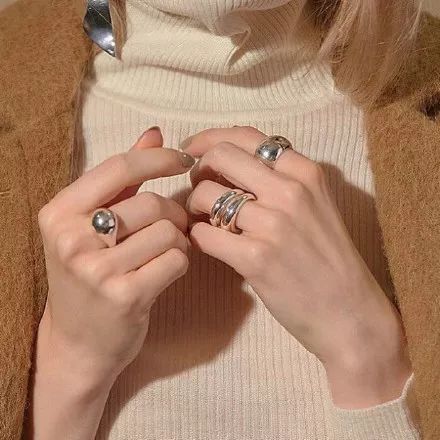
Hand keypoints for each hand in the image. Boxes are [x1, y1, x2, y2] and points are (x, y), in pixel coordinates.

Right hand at [30, 128, 194, 438]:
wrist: (79, 341)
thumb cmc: (90, 273)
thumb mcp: (93, 223)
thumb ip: (123, 178)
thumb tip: (154, 134)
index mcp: (60, 212)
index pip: (119, 167)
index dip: (160, 159)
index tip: (184, 160)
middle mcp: (71, 238)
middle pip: (151, 203)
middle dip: (174, 214)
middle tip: (173, 227)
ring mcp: (96, 270)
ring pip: (168, 232)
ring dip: (178, 240)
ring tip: (167, 250)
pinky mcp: (124, 296)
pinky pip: (175, 260)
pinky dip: (180, 262)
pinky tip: (166, 271)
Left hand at [184, 126, 411, 407]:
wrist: (349, 313)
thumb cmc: (328, 259)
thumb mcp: (316, 205)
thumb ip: (280, 180)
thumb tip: (228, 166)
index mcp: (306, 172)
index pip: (247, 136)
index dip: (211, 139)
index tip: (193, 150)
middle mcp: (290, 190)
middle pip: (221, 157)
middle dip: (199, 169)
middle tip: (198, 187)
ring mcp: (273, 224)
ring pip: (206, 194)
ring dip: (194, 206)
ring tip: (202, 219)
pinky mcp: (256, 258)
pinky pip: (204, 233)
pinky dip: (197, 236)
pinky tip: (206, 242)